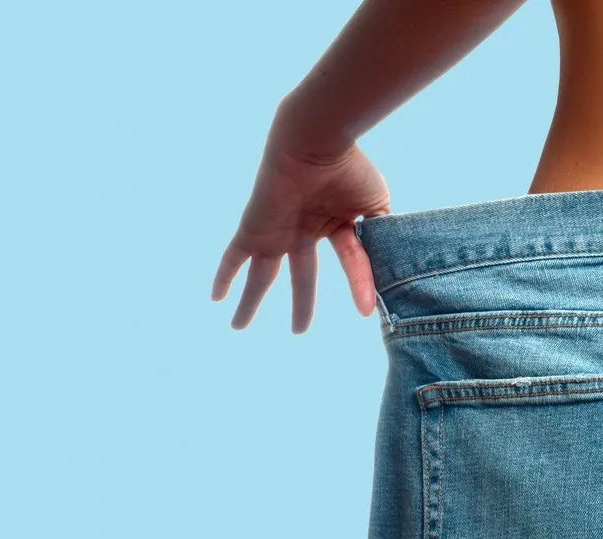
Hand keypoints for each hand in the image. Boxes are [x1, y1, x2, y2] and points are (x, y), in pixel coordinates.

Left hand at [212, 115, 391, 333]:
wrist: (319, 142)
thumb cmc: (350, 168)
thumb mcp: (376, 208)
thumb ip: (379, 239)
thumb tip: (386, 274)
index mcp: (332, 222)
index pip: (347, 261)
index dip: (358, 285)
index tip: (365, 311)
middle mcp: (302, 227)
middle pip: (298, 275)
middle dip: (298, 303)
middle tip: (297, 330)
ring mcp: (277, 228)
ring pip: (261, 274)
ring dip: (250, 301)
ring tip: (238, 327)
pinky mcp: (255, 227)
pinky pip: (234, 256)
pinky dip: (224, 276)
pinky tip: (216, 298)